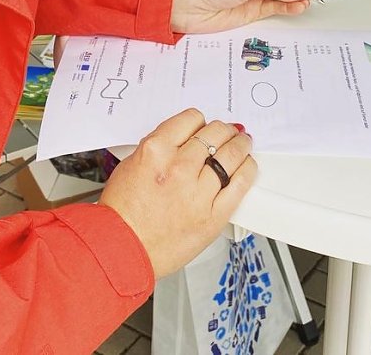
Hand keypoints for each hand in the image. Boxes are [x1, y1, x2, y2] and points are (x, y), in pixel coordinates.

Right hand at [99, 109, 255, 277]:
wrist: (123, 249)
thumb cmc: (123, 212)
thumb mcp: (131, 165)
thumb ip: (159, 148)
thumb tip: (183, 140)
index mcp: (156, 150)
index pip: (190, 119)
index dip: (199, 121)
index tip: (203, 126)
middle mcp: (179, 167)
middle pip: (214, 133)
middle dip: (224, 129)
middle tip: (228, 131)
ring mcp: (198, 192)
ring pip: (231, 155)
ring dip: (240, 145)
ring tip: (243, 143)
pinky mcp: (213, 216)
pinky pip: (240, 185)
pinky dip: (247, 170)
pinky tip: (247, 166)